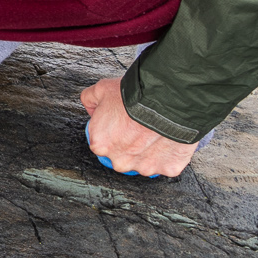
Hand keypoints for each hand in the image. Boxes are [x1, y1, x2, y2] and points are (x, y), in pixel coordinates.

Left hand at [80, 76, 199, 176]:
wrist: (168, 100)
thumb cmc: (136, 96)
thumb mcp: (102, 89)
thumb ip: (90, 100)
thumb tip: (91, 107)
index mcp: (101, 144)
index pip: (102, 142)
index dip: (112, 130)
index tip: (121, 122)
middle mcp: (120, 160)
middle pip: (122, 155)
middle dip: (129, 143)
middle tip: (138, 126)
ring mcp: (144, 167)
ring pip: (144, 161)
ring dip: (148, 150)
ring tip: (154, 131)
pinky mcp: (167, 168)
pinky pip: (166, 163)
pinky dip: (167, 153)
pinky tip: (168, 138)